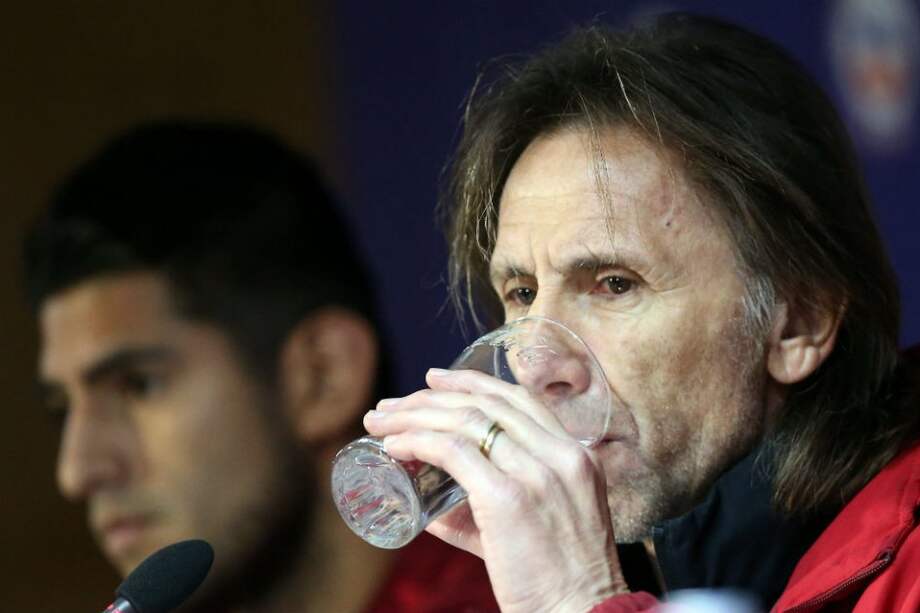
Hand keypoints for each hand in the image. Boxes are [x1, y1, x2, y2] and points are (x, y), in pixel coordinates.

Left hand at [363, 368, 628, 612]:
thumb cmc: (558, 581)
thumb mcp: (541, 525)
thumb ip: (489, 507)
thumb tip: (427, 505)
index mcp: (575, 456)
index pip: (519, 398)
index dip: (472, 382)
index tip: (434, 379)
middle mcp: (560, 455)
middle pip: (486, 403)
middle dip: (430, 397)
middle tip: (391, 404)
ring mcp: (536, 473)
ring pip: (466, 420)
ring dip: (414, 415)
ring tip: (380, 423)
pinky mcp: (508, 498)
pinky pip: (452, 450)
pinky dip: (417, 442)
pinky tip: (393, 447)